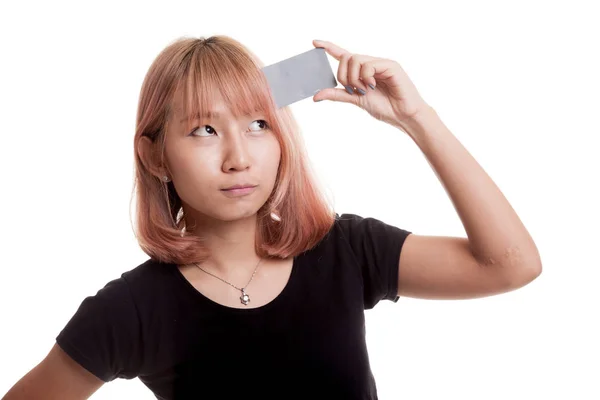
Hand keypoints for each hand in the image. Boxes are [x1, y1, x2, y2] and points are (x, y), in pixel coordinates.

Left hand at [312, 39, 429, 127]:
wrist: (403, 116)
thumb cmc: (384, 107)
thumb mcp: (355, 100)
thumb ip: (337, 94)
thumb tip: (316, 96)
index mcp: (362, 71)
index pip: (343, 55)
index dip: (329, 47)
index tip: (314, 42)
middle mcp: (371, 64)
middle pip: (347, 58)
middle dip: (344, 76)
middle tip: (354, 90)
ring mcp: (380, 63)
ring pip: (355, 59)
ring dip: (354, 78)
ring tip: (365, 90)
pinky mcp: (390, 65)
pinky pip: (368, 65)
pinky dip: (366, 77)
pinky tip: (374, 86)